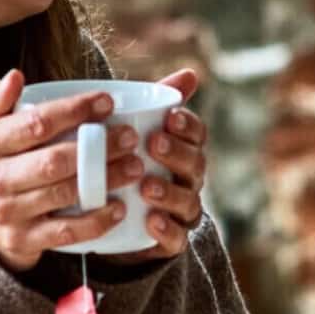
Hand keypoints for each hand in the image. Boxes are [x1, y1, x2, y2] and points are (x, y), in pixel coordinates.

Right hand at [0, 70, 127, 272]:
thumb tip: (15, 76)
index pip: (36, 124)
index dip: (74, 111)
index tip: (108, 102)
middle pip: (54, 160)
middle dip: (98, 147)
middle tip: (131, 137)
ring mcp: (8, 212)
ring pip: (64, 194)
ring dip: (105, 180)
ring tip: (135, 167)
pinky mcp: (23, 240)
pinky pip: (65, 231)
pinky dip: (95, 221)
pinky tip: (119, 207)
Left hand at [101, 67, 207, 263]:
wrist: (117, 219)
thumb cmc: (133, 164)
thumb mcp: (137, 133)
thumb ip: (158, 103)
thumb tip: (190, 73)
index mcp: (184, 150)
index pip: (197, 135)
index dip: (187, 126)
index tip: (170, 116)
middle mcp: (188, 180)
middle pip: (195, 165)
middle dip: (177, 153)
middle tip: (155, 143)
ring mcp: (181, 211)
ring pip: (187, 202)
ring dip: (169, 193)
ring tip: (147, 186)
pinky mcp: (169, 240)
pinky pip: (176, 238)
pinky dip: (166, 230)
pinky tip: (151, 221)